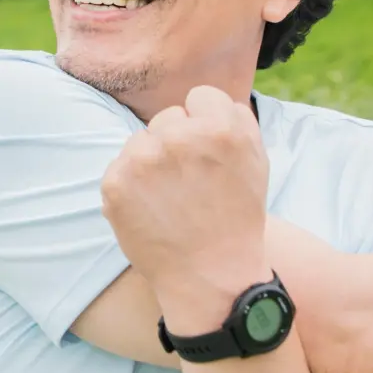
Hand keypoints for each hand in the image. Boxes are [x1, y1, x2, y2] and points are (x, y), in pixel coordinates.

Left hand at [99, 85, 270, 331]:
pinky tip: (152, 209)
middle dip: (177, 142)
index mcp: (220, 129)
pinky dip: (132, 185)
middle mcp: (178, 138)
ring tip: (171, 198)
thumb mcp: (257, 161)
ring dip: (152, 161)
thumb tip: (204, 99)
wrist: (210, 276)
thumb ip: (235, 119)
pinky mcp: (115, 183)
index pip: (200, 97)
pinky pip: (120, 166)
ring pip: (141, 140)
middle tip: (191, 181)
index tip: (209, 154)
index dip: (206, 124)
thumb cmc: (237, 217)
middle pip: (168, 117)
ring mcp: (142, 161)